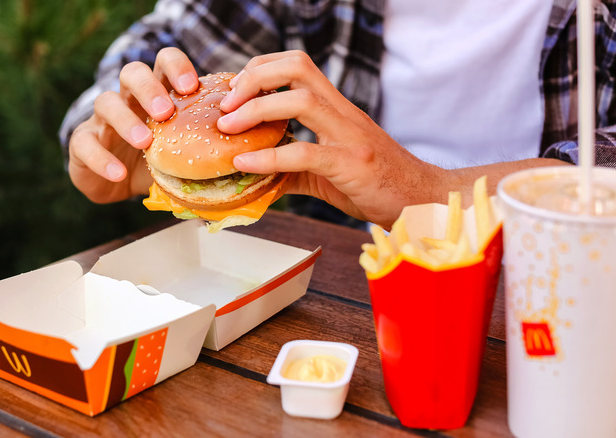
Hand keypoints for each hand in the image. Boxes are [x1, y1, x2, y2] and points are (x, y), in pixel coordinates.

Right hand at [68, 47, 199, 203]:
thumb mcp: (186, 152)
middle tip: (166, 111)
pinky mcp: (82, 143)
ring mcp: (102, 120)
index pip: (164, 63)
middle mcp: (128, 99)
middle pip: (132, 73)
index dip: (177, 67)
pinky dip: (101, 159)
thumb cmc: (159, 159)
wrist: (118, 182)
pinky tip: (119, 174)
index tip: (192, 86)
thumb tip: (259, 163)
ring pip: (105, 101)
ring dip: (126, 119)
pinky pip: (85, 143)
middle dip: (150, 88)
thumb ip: (213, 149)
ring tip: (145, 140)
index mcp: (157, 92)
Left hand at [217, 51, 446, 227]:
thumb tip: (252, 176)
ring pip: (301, 101)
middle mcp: (343, 113)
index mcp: (336, 108)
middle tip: (225, 106)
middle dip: (253, 78)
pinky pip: (306, 153)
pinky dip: (269, 158)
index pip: (296, 64)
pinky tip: (245, 164)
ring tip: (227, 128)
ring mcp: (349, 136)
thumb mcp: (327, 172)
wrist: (421, 201)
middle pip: (296, 67)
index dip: (260, 69)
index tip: (234, 93)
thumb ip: (291, 168)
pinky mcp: (352, 165)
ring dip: (256, 110)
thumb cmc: (375, 184)